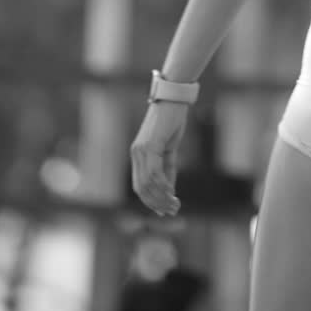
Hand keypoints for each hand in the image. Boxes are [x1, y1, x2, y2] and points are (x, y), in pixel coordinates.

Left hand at [130, 100, 187, 216]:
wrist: (174, 99)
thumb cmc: (171, 121)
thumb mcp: (169, 149)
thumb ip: (167, 169)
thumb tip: (169, 191)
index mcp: (137, 155)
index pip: (139, 186)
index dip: (150, 201)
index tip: (164, 211)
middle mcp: (136, 154)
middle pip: (141, 188)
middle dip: (156, 203)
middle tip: (172, 211)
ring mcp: (141, 150)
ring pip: (147, 183)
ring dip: (161, 197)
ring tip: (175, 205)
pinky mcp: (151, 145)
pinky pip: (154, 172)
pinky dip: (163, 185)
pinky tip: (172, 192)